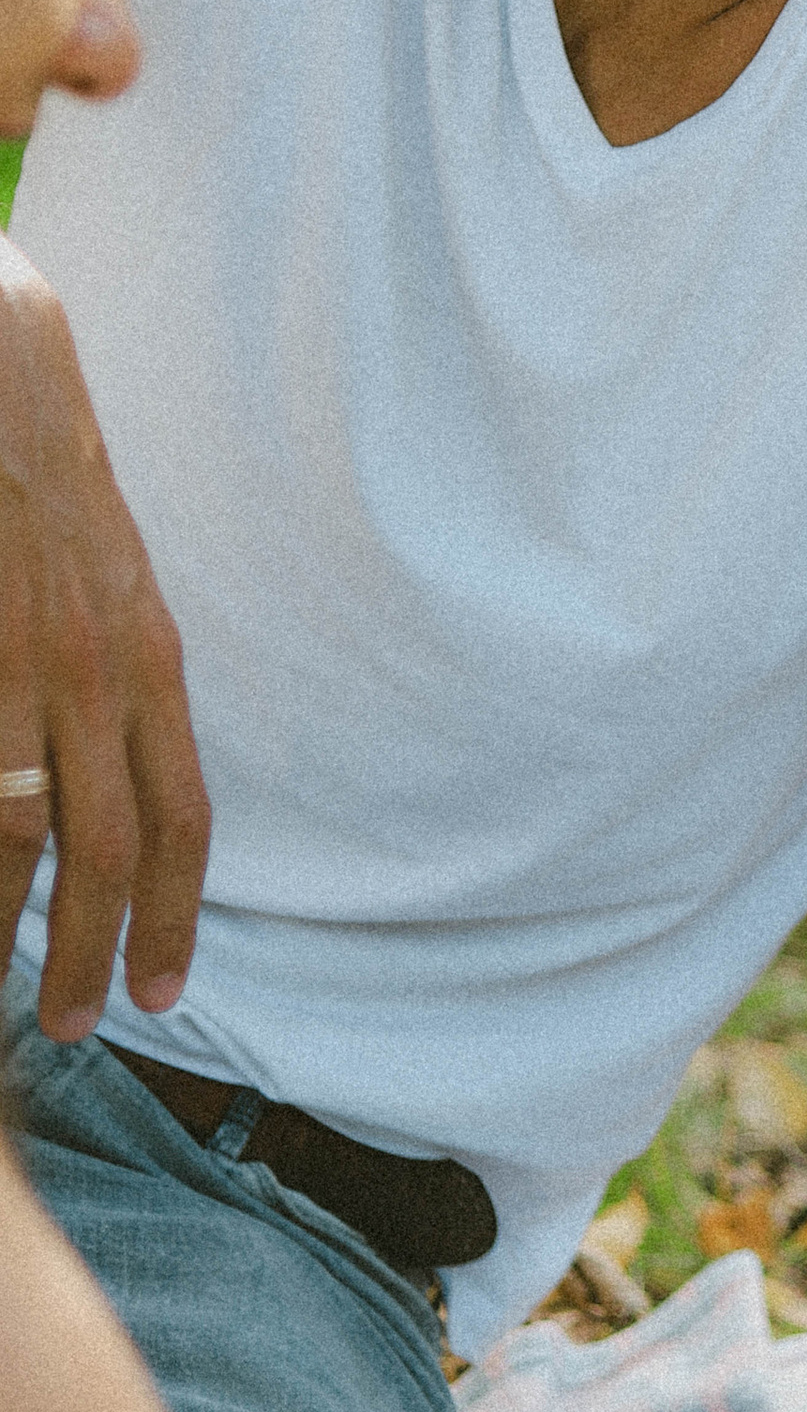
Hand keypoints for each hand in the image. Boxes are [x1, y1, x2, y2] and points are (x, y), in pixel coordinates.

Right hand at [0, 248, 208, 1041]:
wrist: (2, 382)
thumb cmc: (49, 487)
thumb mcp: (114, 587)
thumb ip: (118, 680)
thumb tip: (103, 779)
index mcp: (152, 661)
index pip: (184, 819)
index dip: (178, 916)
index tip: (164, 994)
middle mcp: (100, 674)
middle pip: (111, 853)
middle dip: (95, 954)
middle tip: (73, 1029)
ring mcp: (25, 667)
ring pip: (25, 837)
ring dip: (8, 927)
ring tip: (1, 989)